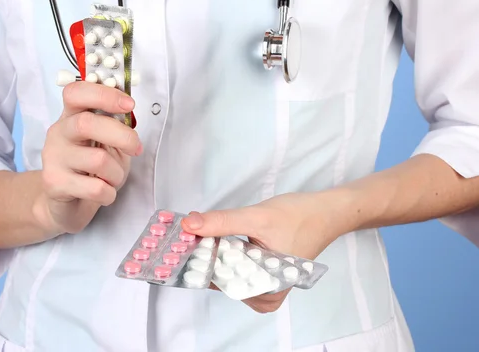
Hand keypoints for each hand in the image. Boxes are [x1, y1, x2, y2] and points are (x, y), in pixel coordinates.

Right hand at [33, 81, 142, 234]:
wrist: (64, 204)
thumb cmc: (90, 169)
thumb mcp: (105, 142)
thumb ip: (114, 124)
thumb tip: (129, 109)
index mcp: (71, 116)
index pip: (76, 92)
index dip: (104, 94)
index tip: (129, 105)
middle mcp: (58, 133)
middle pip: (86, 124)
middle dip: (121, 135)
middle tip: (136, 148)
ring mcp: (53, 158)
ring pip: (97, 160)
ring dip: (117, 173)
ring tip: (112, 178)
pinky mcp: (55, 184)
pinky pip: (95, 188)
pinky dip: (109, 194)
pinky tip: (104, 194)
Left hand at [181, 192, 347, 312]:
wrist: (327, 212)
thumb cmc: (299, 216)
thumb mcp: (256, 216)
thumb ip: (222, 222)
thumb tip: (189, 225)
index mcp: (268, 289)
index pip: (221, 281)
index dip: (199, 262)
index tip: (181, 246)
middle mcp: (268, 295)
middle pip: (224, 281)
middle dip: (205, 258)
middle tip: (189, 238)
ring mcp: (268, 288)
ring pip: (230, 277)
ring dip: (215, 258)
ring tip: (204, 239)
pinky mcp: (267, 277)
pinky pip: (239, 272)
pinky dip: (227, 259)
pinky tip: (221, 243)